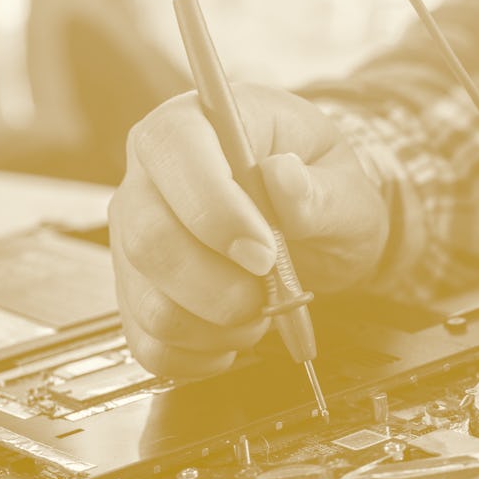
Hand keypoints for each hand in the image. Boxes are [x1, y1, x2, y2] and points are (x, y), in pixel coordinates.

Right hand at [108, 83, 388, 378]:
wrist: (313, 225)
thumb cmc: (320, 187)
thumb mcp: (343, 181)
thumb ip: (318, 188)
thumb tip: (283, 177)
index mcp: (194, 123)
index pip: (174, 150)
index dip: (214, 208)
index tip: (265, 253)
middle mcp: (149, 180)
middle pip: (149, 239)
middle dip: (218, 286)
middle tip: (269, 293)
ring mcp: (134, 241)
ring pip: (149, 303)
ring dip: (216, 326)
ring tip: (260, 311)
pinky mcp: (138, 294)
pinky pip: (150, 342)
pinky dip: (199, 355)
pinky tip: (232, 337)